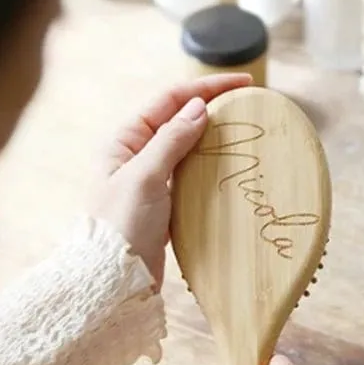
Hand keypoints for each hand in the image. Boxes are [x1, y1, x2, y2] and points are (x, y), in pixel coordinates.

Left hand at [89, 73, 251, 288]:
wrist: (114, 280)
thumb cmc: (120, 227)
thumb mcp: (145, 178)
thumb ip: (171, 141)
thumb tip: (199, 107)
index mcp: (125, 140)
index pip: (170, 100)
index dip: (207, 87)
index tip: (244, 84)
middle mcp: (138, 156)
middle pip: (181, 120)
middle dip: (214, 109)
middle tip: (250, 107)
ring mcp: (153, 181)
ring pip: (189, 149)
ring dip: (215, 139)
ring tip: (245, 134)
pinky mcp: (166, 205)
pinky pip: (193, 177)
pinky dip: (212, 169)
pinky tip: (230, 169)